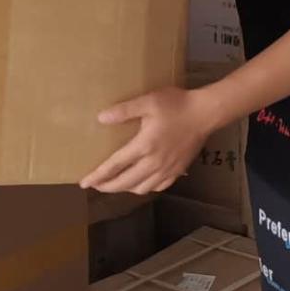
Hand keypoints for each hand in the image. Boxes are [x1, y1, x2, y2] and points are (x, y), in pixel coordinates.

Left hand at [79, 87, 223, 193]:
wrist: (206, 113)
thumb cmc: (176, 104)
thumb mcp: (147, 102)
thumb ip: (123, 110)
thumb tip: (100, 118)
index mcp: (143, 146)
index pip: (114, 166)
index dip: (98, 176)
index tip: (84, 182)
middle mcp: (154, 163)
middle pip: (125, 182)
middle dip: (108, 186)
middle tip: (96, 185)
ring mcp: (167, 169)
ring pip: (142, 188)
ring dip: (126, 188)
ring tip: (117, 183)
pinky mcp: (178, 170)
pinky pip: (158, 187)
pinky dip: (145, 187)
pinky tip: (142, 182)